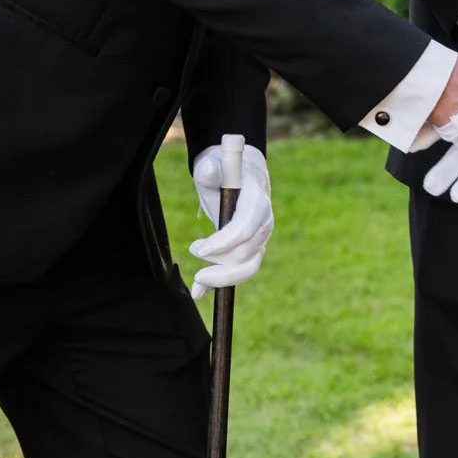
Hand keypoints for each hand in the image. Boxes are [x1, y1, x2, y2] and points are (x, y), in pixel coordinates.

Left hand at [188, 144, 273, 299]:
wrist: (240, 176)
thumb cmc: (224, 171)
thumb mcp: (213, 165)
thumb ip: (209, 169)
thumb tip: (208, 170)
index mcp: (257, 200)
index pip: (245, 227)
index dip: (223, 242)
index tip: (198, 249)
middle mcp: (265, 222)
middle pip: (246, 252)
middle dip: (218, 261)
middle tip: (193, 251)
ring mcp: (261, 238)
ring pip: (248, 266)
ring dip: (220, 275)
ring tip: (196, 275)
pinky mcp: (254, 249)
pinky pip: (242, 271)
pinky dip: (221, 283)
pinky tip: (199, 292)